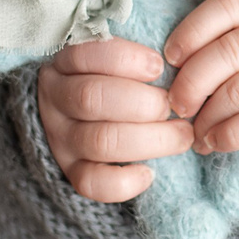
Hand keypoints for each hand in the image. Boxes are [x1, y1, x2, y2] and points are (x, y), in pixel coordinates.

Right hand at [36, 37, 191, 203]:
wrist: (82, 120)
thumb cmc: (112, 80)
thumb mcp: (113, 59)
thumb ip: (136, 58)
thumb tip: (178, 64)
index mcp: (64, 65)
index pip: (84, 55)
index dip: (125, 59)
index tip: (159, 67)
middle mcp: (56, 101)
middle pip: (92, 98)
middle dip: (144, 103)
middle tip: (177, 106)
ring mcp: (61, 139)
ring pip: (99, 141)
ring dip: (150, 139)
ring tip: (182, 136)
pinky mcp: (70, 171)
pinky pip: (91, 183)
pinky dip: (125, 181)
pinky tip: (149, 172)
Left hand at [163, 0, 238, 154]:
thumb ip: (218, 34)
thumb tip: (165, 66)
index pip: (225, 7)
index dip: (190, 33)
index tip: (169, 60)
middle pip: (230, 51)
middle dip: (192, 83)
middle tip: (175, 104)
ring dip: (208, 115)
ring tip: (192, 129)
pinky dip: (230, 134)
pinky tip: (214, 140)